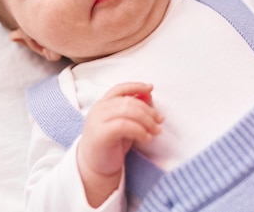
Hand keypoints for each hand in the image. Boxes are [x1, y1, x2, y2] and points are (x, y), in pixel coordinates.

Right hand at [76, 82, 162, 206]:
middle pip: (129, 101)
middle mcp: (99, 109)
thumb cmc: (111, 144)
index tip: (151, 88)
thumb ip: (134, 108)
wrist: (93, 168)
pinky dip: (140, 130)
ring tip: (156, 130)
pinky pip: (125, 125)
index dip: (136, 86)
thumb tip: (148, 94)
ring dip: (147, 120)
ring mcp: (98, 121)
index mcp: (103, 104)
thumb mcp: (125, 123)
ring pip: (128, 111)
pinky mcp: (101, 134)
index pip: (120, 89)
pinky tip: (147, 138)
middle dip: (148, 110)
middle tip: (160, 120)